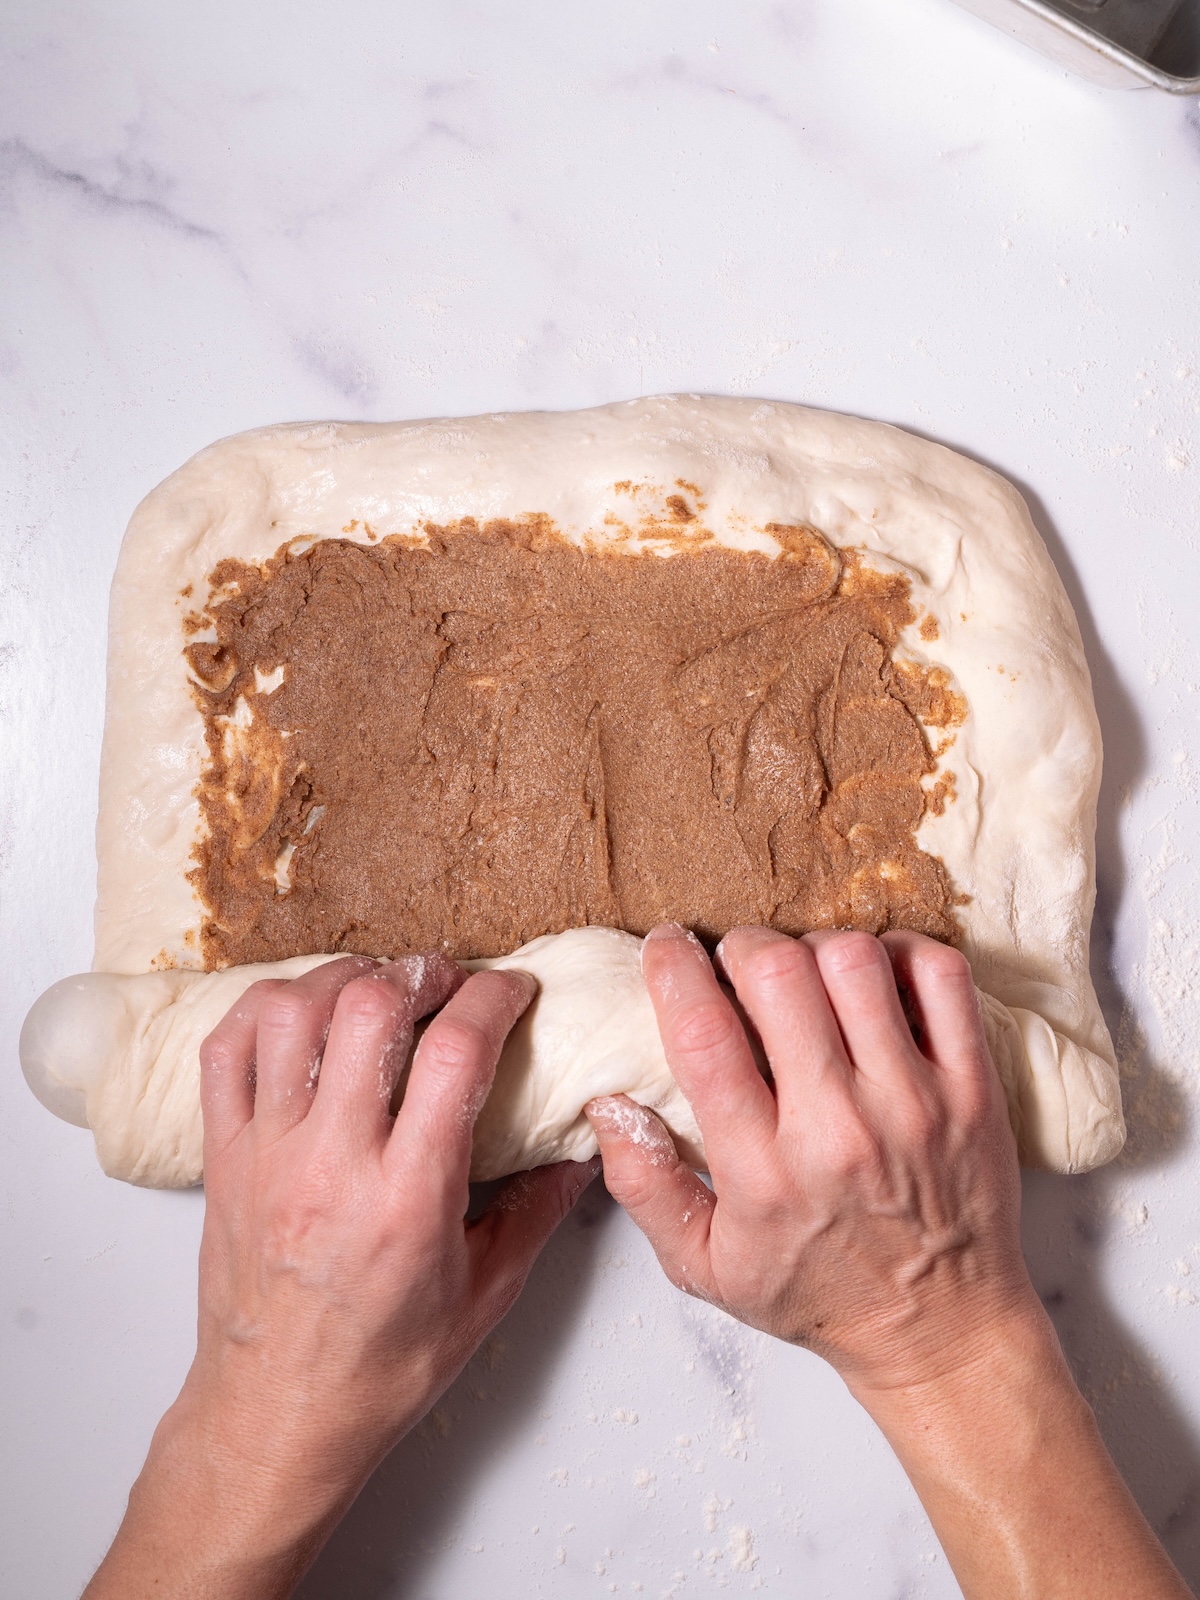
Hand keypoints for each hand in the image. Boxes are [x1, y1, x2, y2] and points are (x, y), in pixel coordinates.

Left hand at [86, 954, 596, 1599]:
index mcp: (407, 1198)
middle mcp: (331, 1163)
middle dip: (423, 973)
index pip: (456, 1054)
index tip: (514, 990)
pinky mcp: (222, 1156)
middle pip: (370, 1010)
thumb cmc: (380, 1370)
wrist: (275, 1416)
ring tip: (381, 989)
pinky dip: (266, 1009)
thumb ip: (537, 1211)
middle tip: (450, 983)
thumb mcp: (485, 1296)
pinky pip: (226, 1049)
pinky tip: (304, 1012)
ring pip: (293, 1013)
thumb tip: (581, 1149)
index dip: (495, 998)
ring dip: (346, 978)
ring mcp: (267, 1153)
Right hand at [587, 923, 1032, 1398]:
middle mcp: (838, 1128)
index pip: (704, 1034)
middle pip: (778, 975)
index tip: (665, 947)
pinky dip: (900, 951)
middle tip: (737, 962)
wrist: (941, 1329)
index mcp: (763, 1171)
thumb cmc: (820, 1292)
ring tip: (805, 973)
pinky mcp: (972, 1088)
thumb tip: (607, 1103)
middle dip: (742, 947)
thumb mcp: (704, 1266)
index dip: (673, 969)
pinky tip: (873, 975)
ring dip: (815, 947)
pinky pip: (940, 977)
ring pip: (855, 961)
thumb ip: (644, 1185)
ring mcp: (914, 1102)